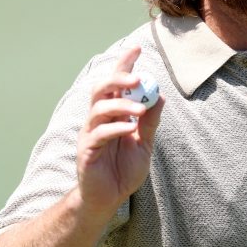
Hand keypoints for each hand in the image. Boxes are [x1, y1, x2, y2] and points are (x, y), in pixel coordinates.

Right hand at [75, 46, 164, 215]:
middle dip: (118, 78)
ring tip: (139, 109)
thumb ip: (150, 122)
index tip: (136, 48)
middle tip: (137, 78)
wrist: (108, 198)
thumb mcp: (144, 144)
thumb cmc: (124, 171)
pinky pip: (99, 133)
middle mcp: (98, 119)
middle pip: (102, 89)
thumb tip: (159, 96)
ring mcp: (90, 133)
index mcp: (112, 114)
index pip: (116, 83)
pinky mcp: (87, 149)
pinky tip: (130, 129)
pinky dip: (116, 128)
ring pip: (99, 108)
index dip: (124, 64)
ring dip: (120, 105)